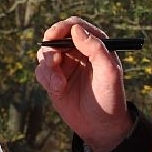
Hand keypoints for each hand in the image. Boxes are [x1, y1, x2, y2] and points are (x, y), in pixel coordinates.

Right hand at [34, 17, 132, 151]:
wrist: (100, 125)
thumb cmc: (110, 96)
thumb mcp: (109, 72)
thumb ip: (96, 49)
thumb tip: (76, 30)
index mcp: (94, 43)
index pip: (74, 26)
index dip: (62, 27)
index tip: (54, 35)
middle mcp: (77, 51)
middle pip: (55, 36)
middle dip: (50, 46)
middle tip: (54, 59)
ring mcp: (64, 64)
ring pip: (45, 53)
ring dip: (48, 66)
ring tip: (59, 83)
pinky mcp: (53, 79)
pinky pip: (41, 71)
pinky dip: (46, 79)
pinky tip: (59, 90)